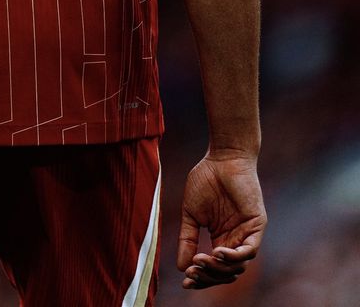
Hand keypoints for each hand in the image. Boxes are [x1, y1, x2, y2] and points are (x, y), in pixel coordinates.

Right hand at [177, 152, 266, 289]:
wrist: (222, 157)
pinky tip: (218, 252)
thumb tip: (182, 267)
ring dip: (219, 268)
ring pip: (238, 266)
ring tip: (202, 260)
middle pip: (225, 273)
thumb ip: (188, 239)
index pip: (214, 268)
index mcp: (220, 239)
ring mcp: (247, 234)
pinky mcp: (257, 225)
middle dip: (208, 276)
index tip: (185, 281)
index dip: (201, 278)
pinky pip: (249, 250)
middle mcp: (235, 240)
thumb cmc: (206, 179)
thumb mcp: (191, 214)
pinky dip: (234, 257)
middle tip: (192, 272)